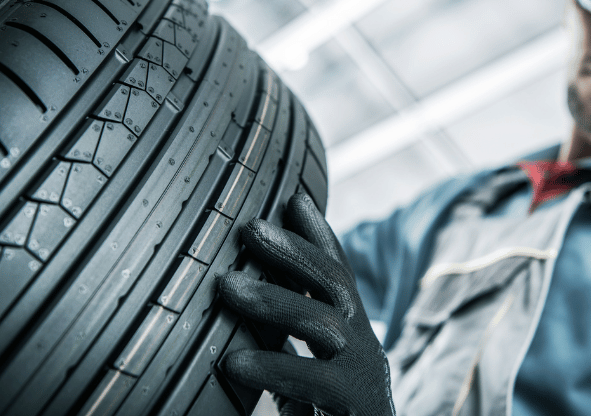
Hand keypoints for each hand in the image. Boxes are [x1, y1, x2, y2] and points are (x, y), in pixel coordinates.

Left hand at [217, 193, 394, 415]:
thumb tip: (242, 297)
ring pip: (325, 324)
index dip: (319, 234)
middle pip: (335, 284)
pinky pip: (316, 380)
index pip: (336, 273)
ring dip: (275, 300)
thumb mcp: (304, 371)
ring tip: (226, 287)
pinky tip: (233, 362)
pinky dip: (274, 366)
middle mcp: (363, 346)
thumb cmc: (329, 415)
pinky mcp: (358, 408)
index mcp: (349, 333)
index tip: (293, 196)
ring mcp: (364, 377)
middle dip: (294, 250)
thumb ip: (285, 336)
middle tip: (250, 227)